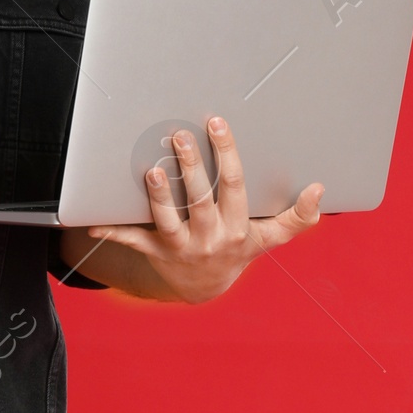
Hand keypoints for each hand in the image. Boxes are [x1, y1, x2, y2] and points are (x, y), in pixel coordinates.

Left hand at [66, 116, 323, 303]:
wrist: (205, 289)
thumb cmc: (237, 250)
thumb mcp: (268, 238)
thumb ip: (297, 218)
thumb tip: (320, 190)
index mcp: (238, 228)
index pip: (234, 186)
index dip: (227, 154)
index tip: (217, 123)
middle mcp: (210, 238)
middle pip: (200, 199)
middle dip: (191, 166)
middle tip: (178, 135)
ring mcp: (181, 248)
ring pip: (169, 220)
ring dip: (159, 196)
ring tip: (151, 170)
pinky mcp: (156, 253)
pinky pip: (133, 240)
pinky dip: (112, 230)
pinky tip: (92, 222)